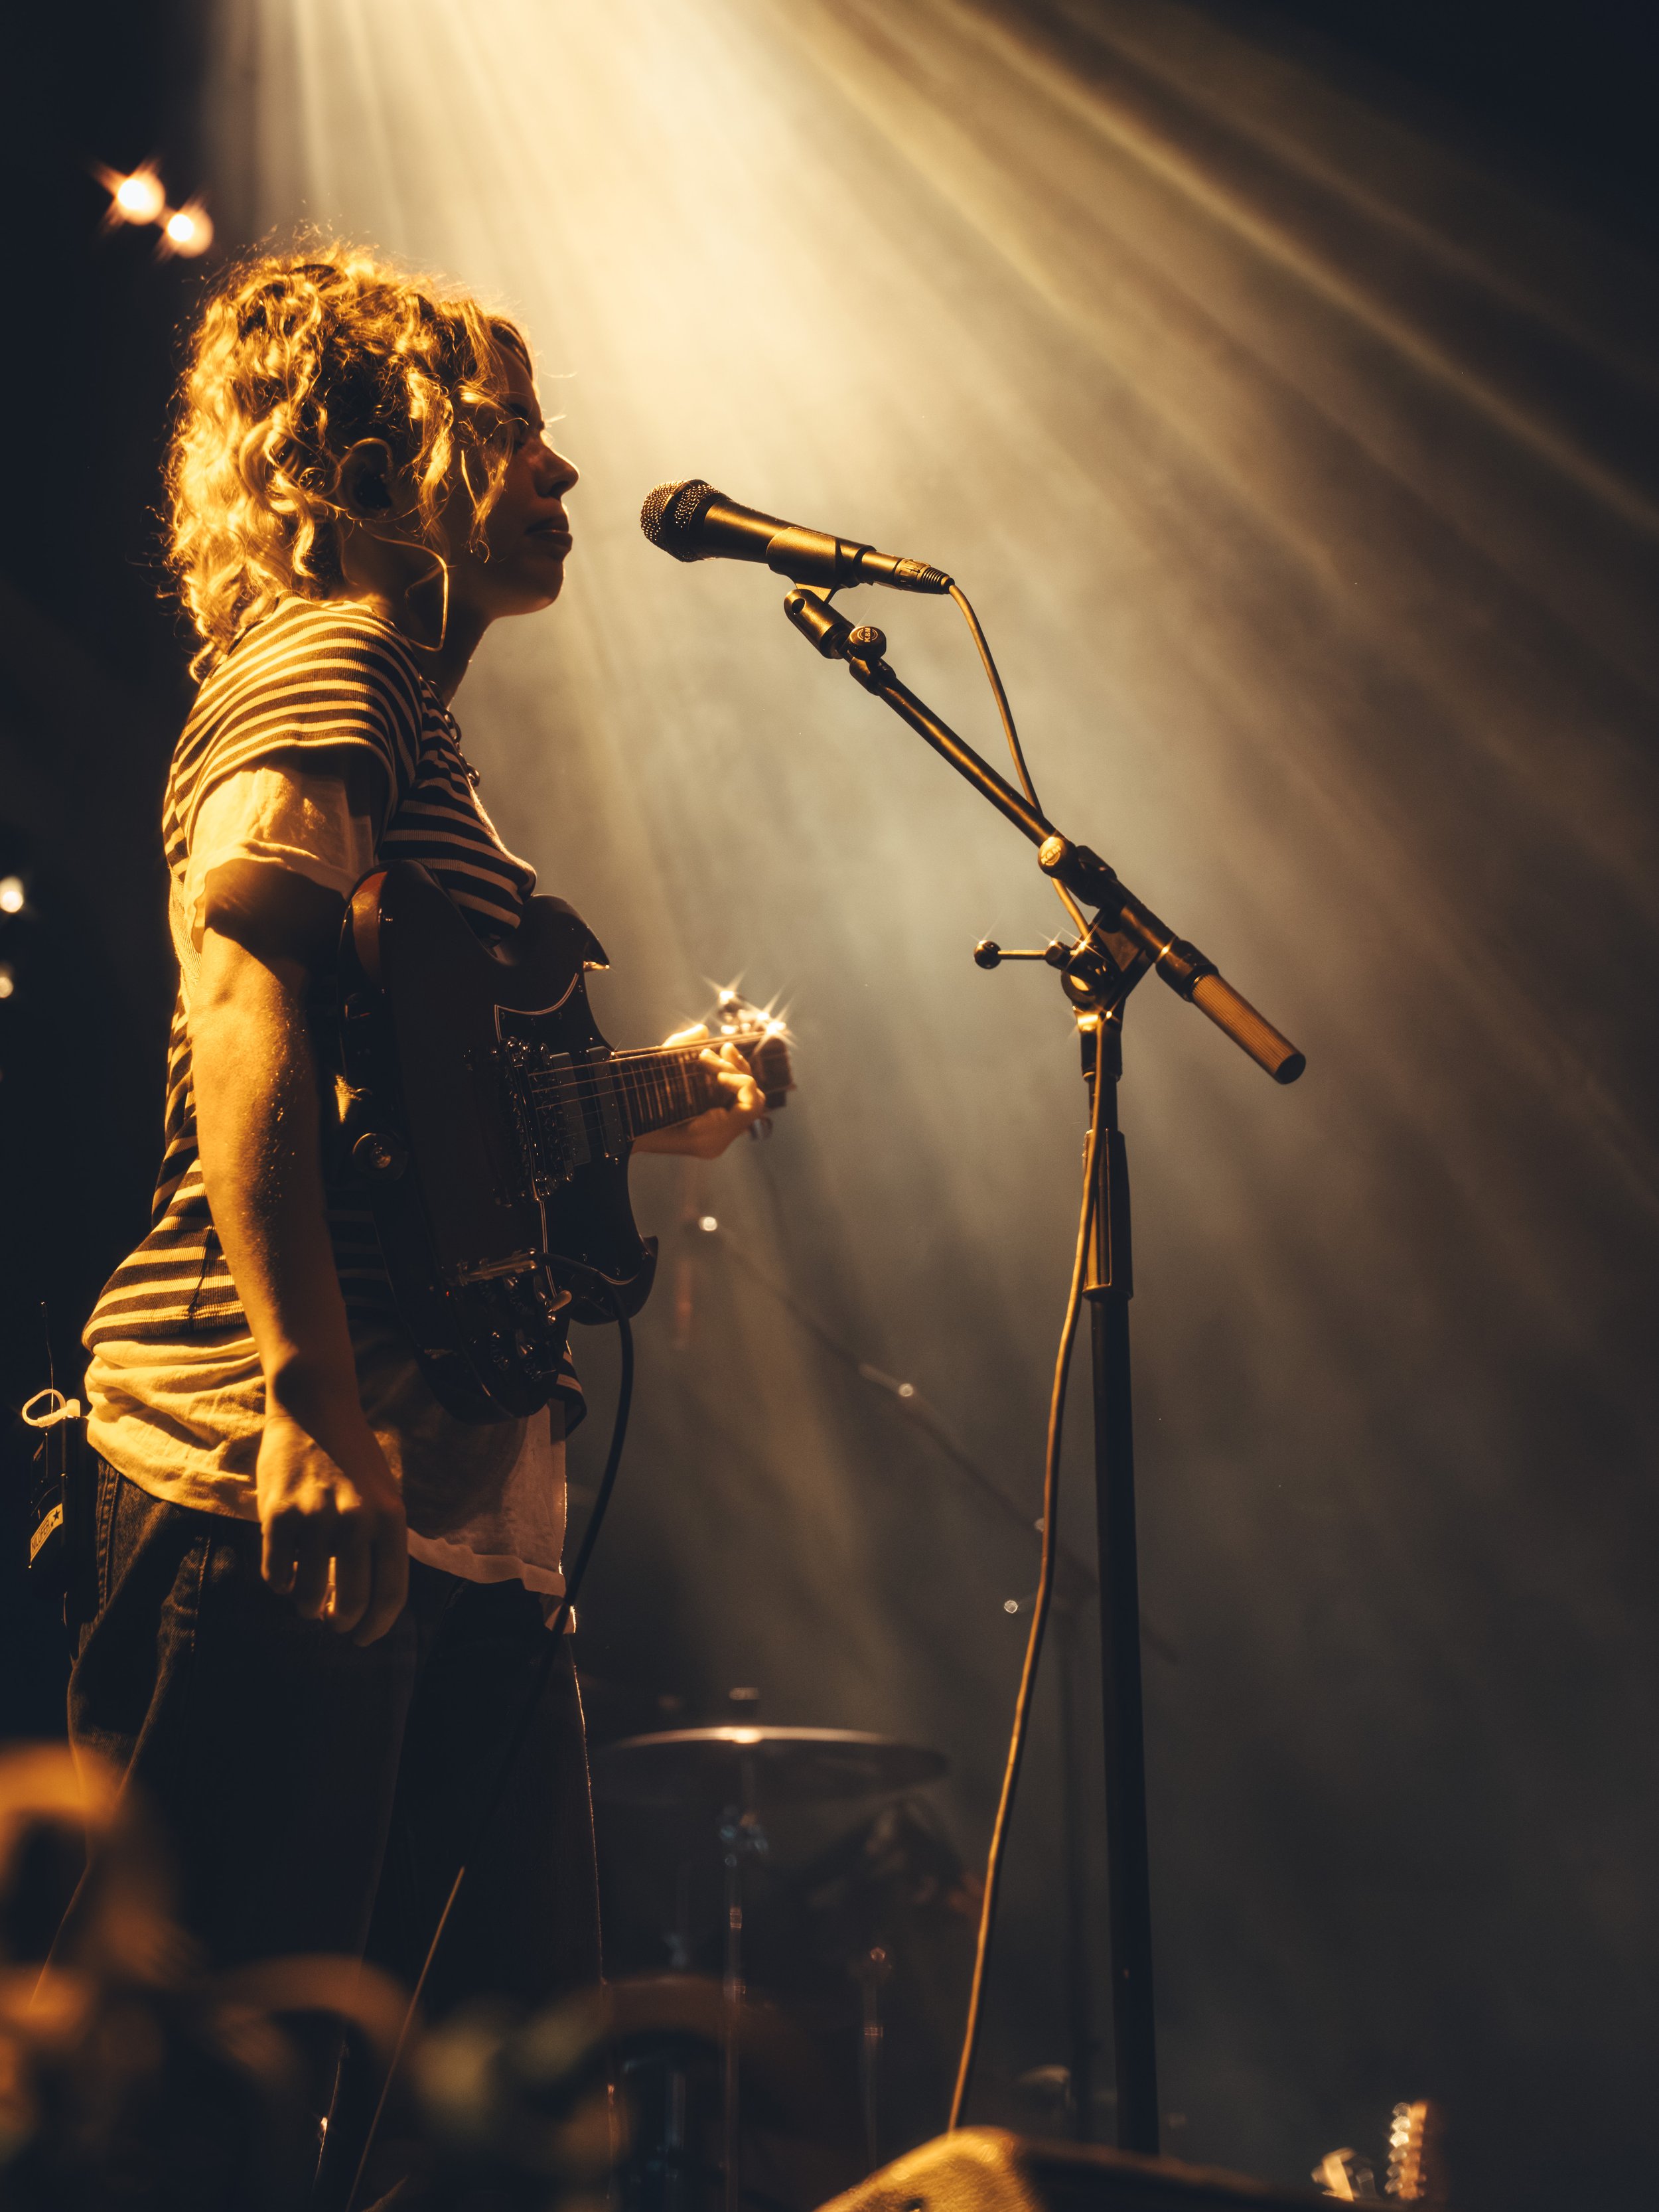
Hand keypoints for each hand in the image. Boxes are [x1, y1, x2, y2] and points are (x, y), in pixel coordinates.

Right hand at [255, 1398, 408, 1644]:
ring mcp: (316, 1517)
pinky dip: (279, 1583)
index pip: (391, 1592)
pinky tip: (284, 1573)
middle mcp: (357, 1520)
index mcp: (391, 1518)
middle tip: (332, 1622)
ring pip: (306, 1596)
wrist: (315, 1410)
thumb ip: (379, 1543)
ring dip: (305, 1606)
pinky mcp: (278, 1514)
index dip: (377, 1625)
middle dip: (340, 1623)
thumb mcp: (384, 1497)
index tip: (363, 1637)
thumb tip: (366, 1602)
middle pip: (351, 1603)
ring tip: (305, 1596)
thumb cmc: (353, 1459)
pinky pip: (275, 1574)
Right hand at [632, 1025, 767, 1159]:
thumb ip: (678, 1048)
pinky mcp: (713, 1130)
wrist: (618, 1130)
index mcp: (708, 1136)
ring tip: (717, 1052)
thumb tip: (702, 1031)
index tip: (712, 1063)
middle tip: (716, 1051)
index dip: (739, 1078)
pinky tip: (714, 1063)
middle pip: (753, 1101)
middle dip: (738, 1071)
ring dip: (735, 1073)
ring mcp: (716, 1139)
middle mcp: (717, 1142)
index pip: (749, 1105)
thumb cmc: (632, 1103)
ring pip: (747, 1102)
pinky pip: (734, 1105)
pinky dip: (729, 1083)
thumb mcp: (652, 1071)